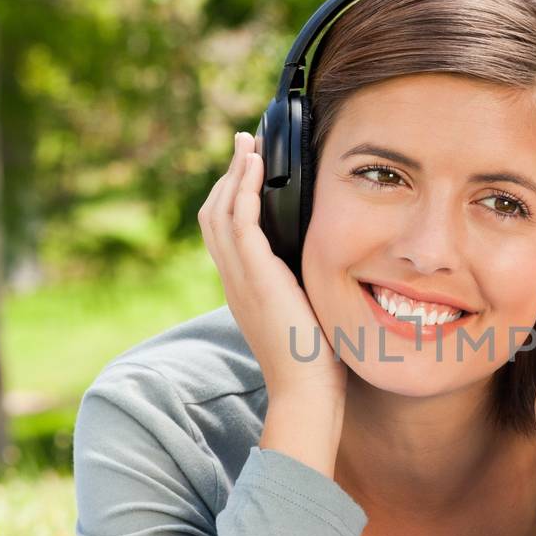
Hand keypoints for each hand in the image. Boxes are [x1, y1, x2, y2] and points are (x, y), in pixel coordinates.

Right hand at [199, 130, 346, 404]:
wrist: (306, 391)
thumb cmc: (315, 361)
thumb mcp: (306, 312)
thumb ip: (302, 285)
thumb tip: (322, 264)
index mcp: (243, 287)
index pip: (224, 231)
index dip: (231, 196)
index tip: (247, 168)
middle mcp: (233, 279)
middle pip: (214, 214)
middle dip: (228, 175)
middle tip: (244, 143)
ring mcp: (238, 277)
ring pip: (220, 210)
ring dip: (234, 172)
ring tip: (248, 144)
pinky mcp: (253, 274)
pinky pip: (238, 219)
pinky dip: (243, 187)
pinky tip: (255, 165)